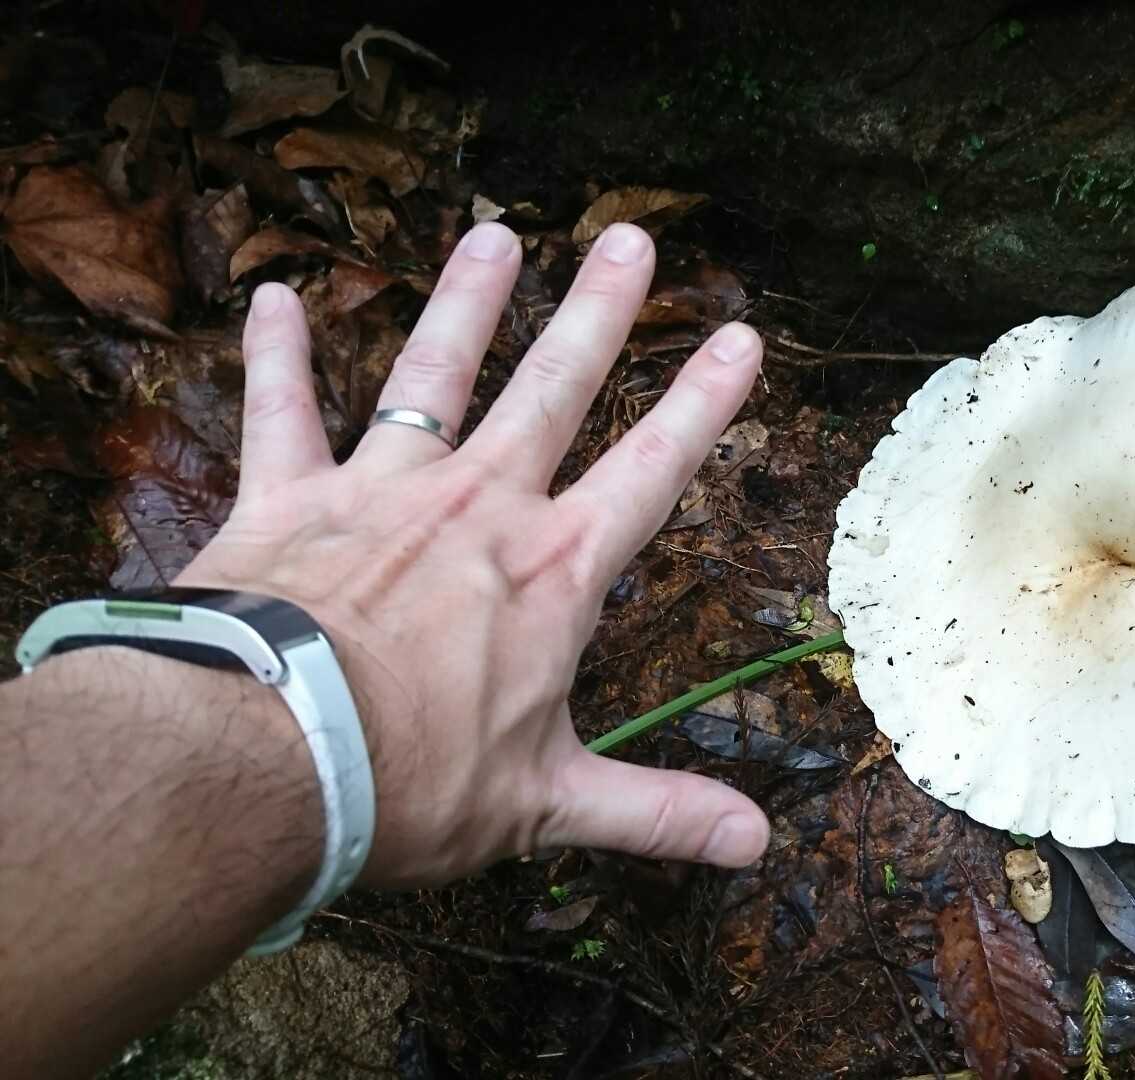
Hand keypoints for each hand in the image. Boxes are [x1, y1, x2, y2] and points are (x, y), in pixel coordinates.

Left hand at [176, 222, 769, 886]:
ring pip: (432, 372)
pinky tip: (275, 296)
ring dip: (466, 302)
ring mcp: (381, 491)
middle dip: (600, 312)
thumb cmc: (411, 782)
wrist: (262, 760)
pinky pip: (282, 413)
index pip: (653, 470)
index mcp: (555, 574)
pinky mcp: (287, 500)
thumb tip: (755, 845)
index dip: (704, 403)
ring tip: (496, 236)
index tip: (742, 334)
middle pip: (554, 389)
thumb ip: (657, 813)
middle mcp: (480, 508)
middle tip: (632, 239)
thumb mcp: (549, 805)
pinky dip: (276, 356)